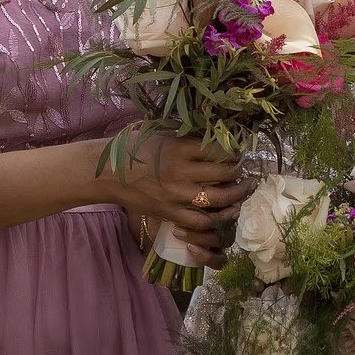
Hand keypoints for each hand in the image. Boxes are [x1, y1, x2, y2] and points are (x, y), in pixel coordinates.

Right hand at [101, 131, 253, 263]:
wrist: (107, 173)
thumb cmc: (133, 149)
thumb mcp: (160, 134)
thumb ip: (186, 137)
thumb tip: (215, 135)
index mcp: (179, 147)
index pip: (218, 149)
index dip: (234, 151)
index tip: (240, 151)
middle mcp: (180, 171)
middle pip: (224, 173)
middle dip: (240, 172)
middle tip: (246, 171)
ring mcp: (175, 194)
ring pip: (218, 199)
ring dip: (236, 196)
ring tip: (244, 191)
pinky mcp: (169, 212)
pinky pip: (199, 221)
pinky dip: (216, 219)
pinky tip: (225, 213)